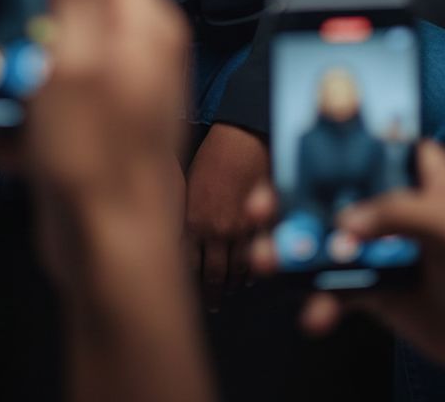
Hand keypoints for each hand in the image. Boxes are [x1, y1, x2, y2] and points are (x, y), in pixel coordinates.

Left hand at [185, 122, 268, 309]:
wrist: (242, 140)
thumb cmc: (212, 157)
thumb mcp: (189, 186)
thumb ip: (187, 216)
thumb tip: (185, 240)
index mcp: (192, 220)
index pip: (185, 264)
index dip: (186, 282)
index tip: (185, 293)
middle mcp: (213, 231)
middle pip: (211, 274)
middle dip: (212, 293)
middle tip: (213, 303)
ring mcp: (239, 230)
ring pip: (235, 270)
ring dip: (233, 285)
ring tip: (231, 293)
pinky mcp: (259, 224)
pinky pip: (256, 256)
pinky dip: (253, 271)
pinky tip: (250, 278)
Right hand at [249, 141, 444, 400]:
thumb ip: (400, 213)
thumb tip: (347, 223)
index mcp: (411, 169)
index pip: (363, 137)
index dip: (324, 132)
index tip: (286, 137)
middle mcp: (385, 199)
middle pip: (325, 186)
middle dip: (286, 196)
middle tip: (261, 208)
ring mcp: (373, 242)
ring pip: (319, 236)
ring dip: (289, 248)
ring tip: (270, 261)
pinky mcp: (367, 284)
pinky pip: (330, 286)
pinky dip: (317, 299)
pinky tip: (317, 313)